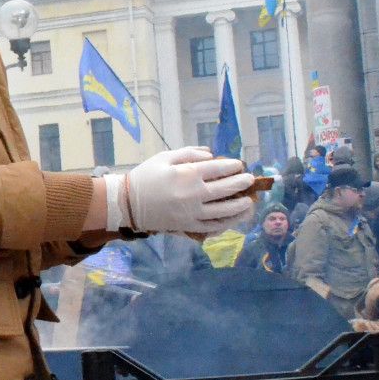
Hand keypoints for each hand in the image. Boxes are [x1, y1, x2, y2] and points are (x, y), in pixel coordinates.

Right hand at [123, 147, 257, 236]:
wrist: (128, 203)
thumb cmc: (145, 177)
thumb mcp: (164, 157)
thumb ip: (189, 153)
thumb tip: (211, 155)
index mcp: (188, 174)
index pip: (218, 169)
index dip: (232, 166)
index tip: (239, 165)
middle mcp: (194, 194)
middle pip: (226, 188)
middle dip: (241, 183)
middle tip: (250, 180)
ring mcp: (193, 212)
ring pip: (224, 210)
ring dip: (239, 205)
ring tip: (248, 201)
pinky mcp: (189, 226)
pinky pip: (213, 226)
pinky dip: (226, 222)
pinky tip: (233, 218)